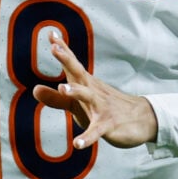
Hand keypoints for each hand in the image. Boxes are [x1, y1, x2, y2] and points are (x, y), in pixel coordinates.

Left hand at [32, 28, 157, 149]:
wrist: (142, 119)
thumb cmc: (104, 110)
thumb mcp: (78, 105)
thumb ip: (56, 99)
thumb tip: (34, 89)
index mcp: (86, 85)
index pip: (72, 65)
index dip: (62, 50)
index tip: (51, 34)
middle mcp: (93, 92)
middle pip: (79, 73)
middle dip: (67, 60)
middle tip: (54, 48)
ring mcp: (101, 108)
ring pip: (88, 97)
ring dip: (76, 91)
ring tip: (62, 87)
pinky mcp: (108, 125)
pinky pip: (96, 131)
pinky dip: (87, 137)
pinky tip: (77, 144)